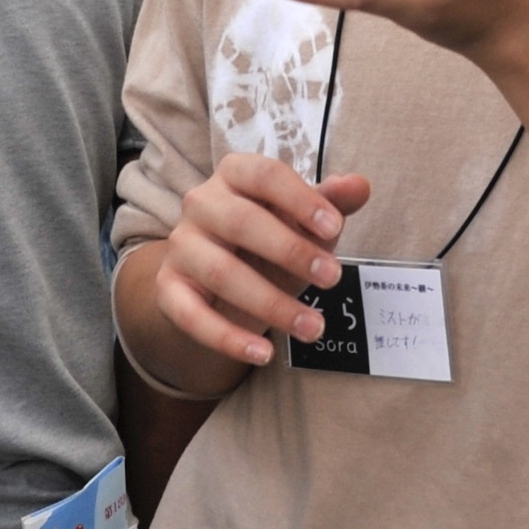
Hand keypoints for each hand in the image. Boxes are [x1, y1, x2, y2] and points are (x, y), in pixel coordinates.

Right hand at [152, 154, 374, 367]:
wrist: (216, 279)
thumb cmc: (269, 239)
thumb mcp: (302, 220)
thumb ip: (330, 202)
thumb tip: (360, 185)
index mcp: (234, 174)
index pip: (264, 175)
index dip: (300, 200)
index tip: (335, 228)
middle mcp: (200, 203)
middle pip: (242, 222)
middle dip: (291, 251)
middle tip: (333, 278)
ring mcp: (180, 246)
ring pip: (222, 273)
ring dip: (271, 303)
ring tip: (314, 327)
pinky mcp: (168, 289)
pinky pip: (192, 315)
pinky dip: (228, 338)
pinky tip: (265, 353)